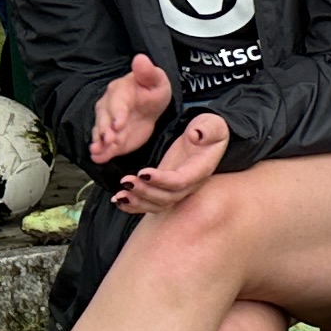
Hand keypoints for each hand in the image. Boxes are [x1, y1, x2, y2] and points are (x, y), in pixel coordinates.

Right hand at [87, 52, 172, 166]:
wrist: (149, 105)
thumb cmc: (151, 89)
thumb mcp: (156, 80)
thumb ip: (148, 72)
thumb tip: (140, 58)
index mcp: (119, 92)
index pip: (117, 103)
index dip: (117, 114)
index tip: (118, 124)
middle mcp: (108, 108)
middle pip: (104, 120)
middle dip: (105, 131)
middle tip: (109, 140)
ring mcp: (108, 124)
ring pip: (101, 134)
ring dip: (99, 143)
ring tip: (98, 152)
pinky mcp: (112, 138)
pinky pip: (105, 146)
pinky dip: (101, 153)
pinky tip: (98, 158)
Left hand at [113, 111, 229, 213]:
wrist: (206, 138)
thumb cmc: (209, 130)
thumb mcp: (212, 125)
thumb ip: (207, 129)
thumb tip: (196, 135)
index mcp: (199, 170)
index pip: (180, 181)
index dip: (162, 180)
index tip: (143, 172)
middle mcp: (188, 185)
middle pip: (167, 198)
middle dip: (145, 192)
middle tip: (125, 181)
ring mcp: (175, 188)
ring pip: (157, 205)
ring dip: (137, 202)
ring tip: (119, 195)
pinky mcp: (163, 188)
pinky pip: (150, 203)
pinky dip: (133, 206)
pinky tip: (118, 201)